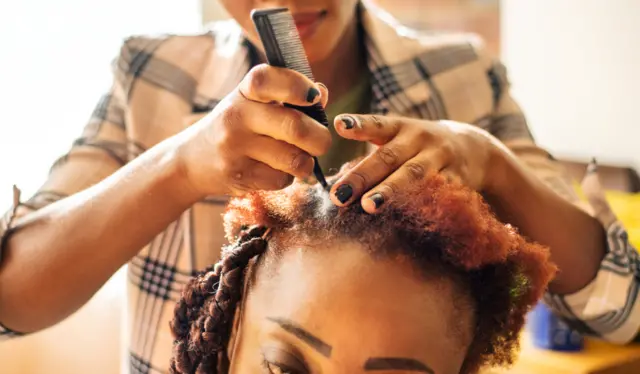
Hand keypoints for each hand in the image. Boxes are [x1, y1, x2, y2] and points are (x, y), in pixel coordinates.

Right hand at [175, 64, 330, 197]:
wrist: (193, 161)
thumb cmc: (237, 126)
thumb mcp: (256, 104)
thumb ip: (290, 97)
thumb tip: (322, 93)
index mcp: (244, 91)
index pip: (267, 80)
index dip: (297, 86)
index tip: (314, 97)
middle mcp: (236, 116)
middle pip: (294, 126)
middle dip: (320, 138)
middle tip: (321, 142)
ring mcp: (235, 148)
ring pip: (294, 159)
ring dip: (305, 162)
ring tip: (297, 158)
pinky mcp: (239, 176)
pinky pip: (282, 180)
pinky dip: (287, 177)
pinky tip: (275, 170)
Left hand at [329, 114, 504, 212]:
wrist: (473, 150)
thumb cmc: (418, 150)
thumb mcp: (399, 142)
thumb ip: (372, 158)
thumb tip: (337, 187)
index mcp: (400, 128)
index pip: (377, 125)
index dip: (359, 125)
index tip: (339, 125)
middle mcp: (420, 139)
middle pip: (388, 157)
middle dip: (362, 177)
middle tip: (339, 195)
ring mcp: (440, 158)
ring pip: (414, 175)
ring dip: (390, 191)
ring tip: (369, 206)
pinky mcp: (458, 178)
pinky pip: (437, 193)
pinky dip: (421, 205)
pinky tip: (405, 219)